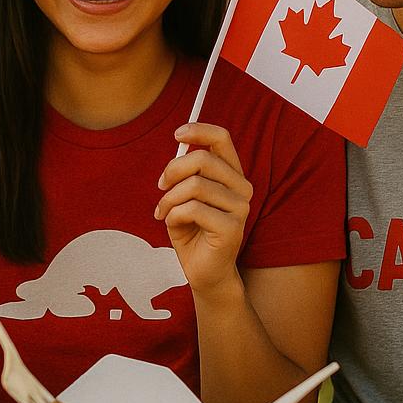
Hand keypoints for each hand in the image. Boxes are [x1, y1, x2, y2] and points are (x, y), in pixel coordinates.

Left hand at [156, 124, 252, 295]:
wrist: (204, 272)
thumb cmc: (192, 231)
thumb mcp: (184, 196)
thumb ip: (185, 173)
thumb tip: (180, 145)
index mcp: (232, 175)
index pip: (222, 139)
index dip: (199, 131)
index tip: (177, 134)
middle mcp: (242, 188)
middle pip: (203, 159)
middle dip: (172, 170)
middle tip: (160, 186)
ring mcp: (240, 208)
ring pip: (194, 185)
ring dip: (169, 198)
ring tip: (163, 211)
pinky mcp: (232, 228)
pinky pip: (193, 209)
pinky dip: (173, 214)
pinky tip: (172, 223)